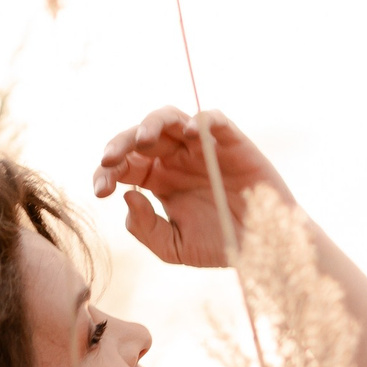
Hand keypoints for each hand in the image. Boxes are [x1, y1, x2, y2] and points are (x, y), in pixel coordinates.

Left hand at [92, 108, 296, 267]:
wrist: (265, 248)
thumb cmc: (221, 245)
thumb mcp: (175, 248)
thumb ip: (146, 228)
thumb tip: (128, 196)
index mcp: (159, 180)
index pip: (124, 165)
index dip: (107, 173)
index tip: (101, 192)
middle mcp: (177, 159)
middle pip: (140, 137)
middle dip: (119, 144)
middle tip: (108, 159)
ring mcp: (203, 148)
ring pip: (170, 119)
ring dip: (151, 124)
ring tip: (143, 140)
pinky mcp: (232, 143)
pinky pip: (214, 120)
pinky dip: (201, 121)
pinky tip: (190, 134)